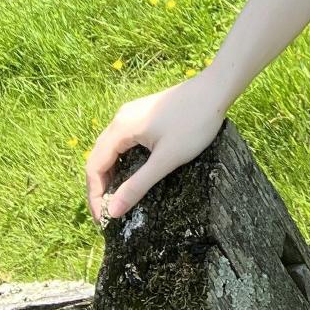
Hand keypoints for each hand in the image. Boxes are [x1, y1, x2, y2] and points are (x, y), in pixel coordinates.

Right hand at [85, 70, 229, 227]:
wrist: (215, 89)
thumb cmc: (193, 124)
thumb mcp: (166, 160)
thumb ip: (138, 185)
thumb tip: (113, 212)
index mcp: (120, 128)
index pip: (94, 167)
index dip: (94, 196)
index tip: (103, 220)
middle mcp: (121, 118)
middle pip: (98, 157)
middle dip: (99, 187)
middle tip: (108, 214)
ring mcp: (132, 114)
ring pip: (111, 149)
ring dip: (110, 174)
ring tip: (116, 199)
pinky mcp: (144, 114)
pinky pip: (123, 141)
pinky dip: (121, 161)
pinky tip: (131, 173)